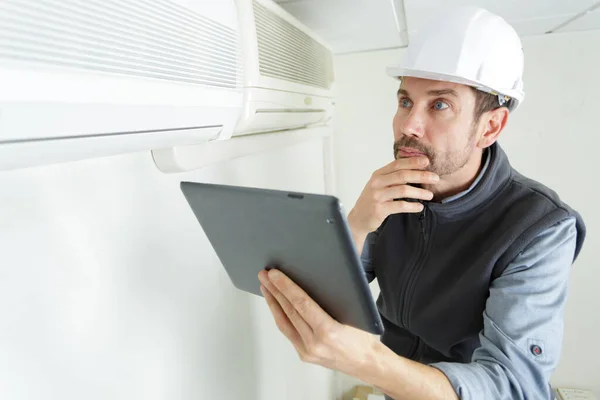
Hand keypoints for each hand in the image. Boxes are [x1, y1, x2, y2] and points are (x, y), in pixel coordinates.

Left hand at [257, 269, 377, 377]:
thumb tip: (317, 277)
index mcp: (328, 332)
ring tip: (265, 286)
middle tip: (264, 274)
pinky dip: (280, 315)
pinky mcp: (303, 354)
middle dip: (275, 290)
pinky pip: (288, 331)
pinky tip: (275, 304)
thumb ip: (334, 299)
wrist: (366, 364)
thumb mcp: (354, 315)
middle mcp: (315, 343)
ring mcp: (307, 351)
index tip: (274, 275)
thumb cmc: (363, 338)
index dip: (286, 287)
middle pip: (289, 311)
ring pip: (284, 322)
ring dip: (273, 302)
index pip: (302, 304)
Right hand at [348, 156, 438, 236]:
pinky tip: (420, 207)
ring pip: (403, 190)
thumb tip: (417, 169)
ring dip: (419, 192)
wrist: (358, 218)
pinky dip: (412, 206)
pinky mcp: (379, 209)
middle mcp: (377, 183)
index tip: (427, 161)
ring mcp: (377, 196)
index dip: (413, 162)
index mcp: (378, 174)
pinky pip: (400, 206)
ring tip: (430, 195)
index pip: (397, 164)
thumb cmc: (373, 200)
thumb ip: (393, 177)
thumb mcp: (380, 184)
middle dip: (421, 176)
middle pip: (402, 175)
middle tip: (435, 178)